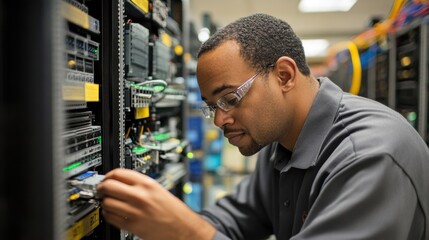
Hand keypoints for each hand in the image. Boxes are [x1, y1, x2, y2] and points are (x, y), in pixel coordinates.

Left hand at [96, 168, 215, 239]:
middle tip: (102, 189)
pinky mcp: (131, 225)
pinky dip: (108, 214)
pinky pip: (110, 217)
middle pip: (109, 186)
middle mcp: (140, 196)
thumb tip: (121, 181)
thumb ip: (140, 184)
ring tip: (109, 202)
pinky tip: (113, 213)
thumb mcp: (158, 189)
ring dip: (105, 202)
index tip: (107, 177)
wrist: (183, 228)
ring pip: (107, 202)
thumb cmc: (174, 211)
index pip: (118, 173)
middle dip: (102, 187)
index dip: (109, 175)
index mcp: (147, 184)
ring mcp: (134, 211)